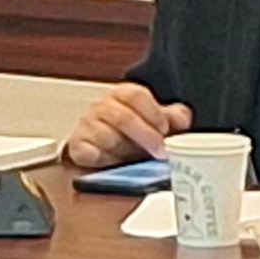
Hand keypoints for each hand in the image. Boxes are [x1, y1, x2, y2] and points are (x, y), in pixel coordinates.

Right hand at [64, 82, 189, 168]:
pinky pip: (85, 151)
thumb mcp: (153, 124)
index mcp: (121, 96)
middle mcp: (101, 107)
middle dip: (145, 135)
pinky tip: (108, 163)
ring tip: (134, 161)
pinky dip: (97, 158)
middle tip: (160, 151)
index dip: (153, 113)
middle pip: (123, 116)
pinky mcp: (77, 147)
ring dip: (123, 150)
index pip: (135, 95)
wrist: (101, 156)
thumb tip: (182, 119)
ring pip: (105, 135)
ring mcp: (87, 126)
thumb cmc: (128, 137)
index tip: (165, 129)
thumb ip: (170, 119)